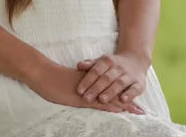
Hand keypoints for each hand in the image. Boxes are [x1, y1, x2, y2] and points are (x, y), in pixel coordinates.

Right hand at [25, 58, 145, 114]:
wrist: (43, 73)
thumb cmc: (52, 79)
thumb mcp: (68, 84)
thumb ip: (79, 88)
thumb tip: (85, 94)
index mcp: (90, 82)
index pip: (109, 88)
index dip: (122, 94)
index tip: (134, 101)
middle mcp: (92, 85)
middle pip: (114, 94)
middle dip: (128, 102)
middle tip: (143, 110)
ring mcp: (88, 91)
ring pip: (110, 98)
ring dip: (124, 105)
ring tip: (138, 112)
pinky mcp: (81, 97)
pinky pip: (98, 102)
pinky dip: (109, 106)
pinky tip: (119, 110)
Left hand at [76, 53, 147, 105]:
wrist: (135, 60)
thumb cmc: (113, 65)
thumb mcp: (102, 62)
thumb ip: (90, 65)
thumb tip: (78, 65)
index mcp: (107, 61)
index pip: (96, 71)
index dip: (87, 80)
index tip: (79, 90)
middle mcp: (118, 67)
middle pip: (106, 78)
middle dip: (96, 88)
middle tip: (86, 98)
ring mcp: (129, 75)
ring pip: (119, 83)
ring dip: (110, 92)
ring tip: (102, 100)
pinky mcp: (139, 83)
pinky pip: (134, 89)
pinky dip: (129, 94)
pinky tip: (123, 99)